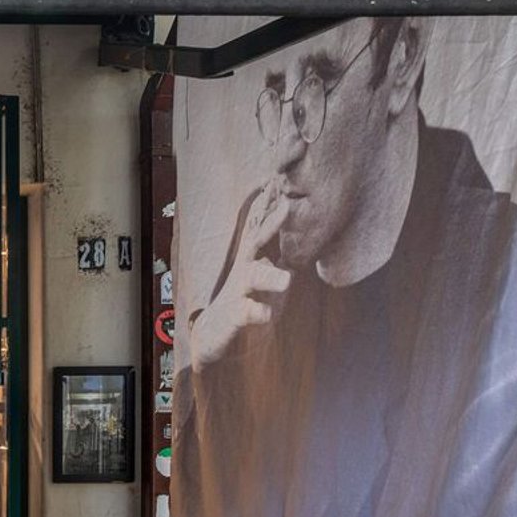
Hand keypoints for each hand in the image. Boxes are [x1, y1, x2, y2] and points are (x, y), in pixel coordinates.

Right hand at [193, 185, 291, 363]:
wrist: (215, 338)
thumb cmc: (248, 302)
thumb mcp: (264, 274)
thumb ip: (280, 252)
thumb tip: (301, 223)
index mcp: (255, 258)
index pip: (264, 226)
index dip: (272, 204)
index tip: (282, 178)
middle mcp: (246, 270)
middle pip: (256, 242)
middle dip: (270, 224)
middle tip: (287, 206)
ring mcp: (239, 292)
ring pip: (254, 277)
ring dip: (269, 275)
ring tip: (286, 280)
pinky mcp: (235, 316)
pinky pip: (246, 312)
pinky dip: (257, 312)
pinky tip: (266, 314)